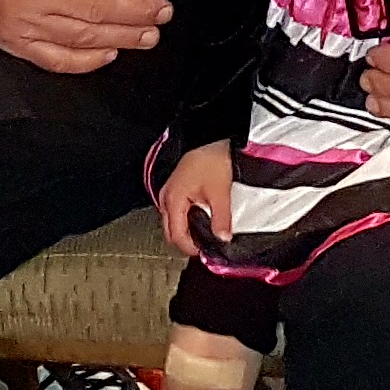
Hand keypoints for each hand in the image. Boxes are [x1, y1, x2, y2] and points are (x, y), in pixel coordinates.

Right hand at [0, 0, 170, 72]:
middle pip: (98, 8)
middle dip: (138, 12)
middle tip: (164, 12)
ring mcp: (22, 24)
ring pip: (84, 36)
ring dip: (122, 37)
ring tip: (150, 34)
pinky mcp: (14, 44)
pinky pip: (57, 59)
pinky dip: (87, 60)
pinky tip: (111, 52)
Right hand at [157, 140, 234, 258]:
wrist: (210, 136)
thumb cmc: (210, 157)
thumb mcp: (220, 192)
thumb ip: (221, 219)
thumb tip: (223, 238)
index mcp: (173, 200)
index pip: (177, 236)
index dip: (191, 248)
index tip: (205, 252)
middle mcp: (167, 198)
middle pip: (171, 232)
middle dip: (187, 242)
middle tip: (205, 247)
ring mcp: (170, 193)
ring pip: (173, 222)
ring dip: (187, 231)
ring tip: (205, 234)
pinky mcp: (176, 188)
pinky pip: (177, 212)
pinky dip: (187, 219)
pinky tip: (201, 219)